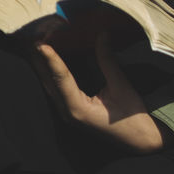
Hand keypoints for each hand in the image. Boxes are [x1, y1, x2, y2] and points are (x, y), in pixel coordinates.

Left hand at [34, 33, 167, 152]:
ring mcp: (69, 113)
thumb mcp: (120, 86)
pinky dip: (52, 73)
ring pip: (50, 86)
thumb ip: (107, 60)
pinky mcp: (73, 110)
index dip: (51, 59)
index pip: (61, 79)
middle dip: (40, 61)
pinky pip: (57, 89)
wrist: (139, 140)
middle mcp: (68, 113)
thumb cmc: (132, 117)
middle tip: (33, 37)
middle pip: (49, 82)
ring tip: (37, 45)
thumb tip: (102, 34)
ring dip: (43, 66)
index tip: (42, 44)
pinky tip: (49, 60)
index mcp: (78, 109)